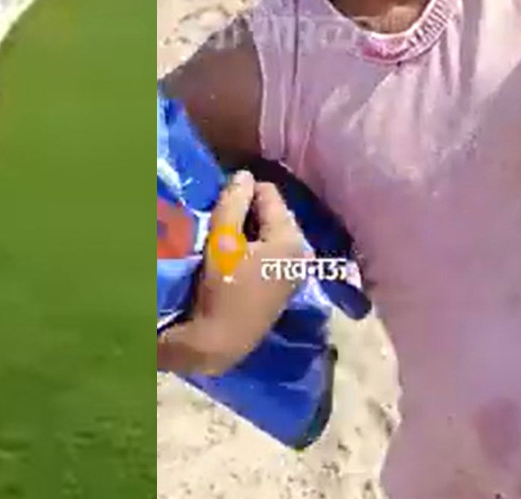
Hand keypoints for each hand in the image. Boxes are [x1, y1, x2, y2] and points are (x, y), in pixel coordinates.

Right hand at [192, 171, 308, 343]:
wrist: (220, 345)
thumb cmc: (221, 290)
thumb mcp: (222, 241)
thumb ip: (233, 203)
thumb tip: (244, 175)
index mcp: (291, 238)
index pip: (269, 193)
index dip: (241, 192)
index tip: (219, 204)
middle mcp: (302, 252)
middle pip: (273, 214)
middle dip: (247, 212)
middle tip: (219, 222)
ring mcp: (295, 271)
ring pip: (269, 234)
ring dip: (248, 232)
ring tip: (223, 241)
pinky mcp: (284, 286)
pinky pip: (269, 253)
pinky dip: (253, 250)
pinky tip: (233, 260)